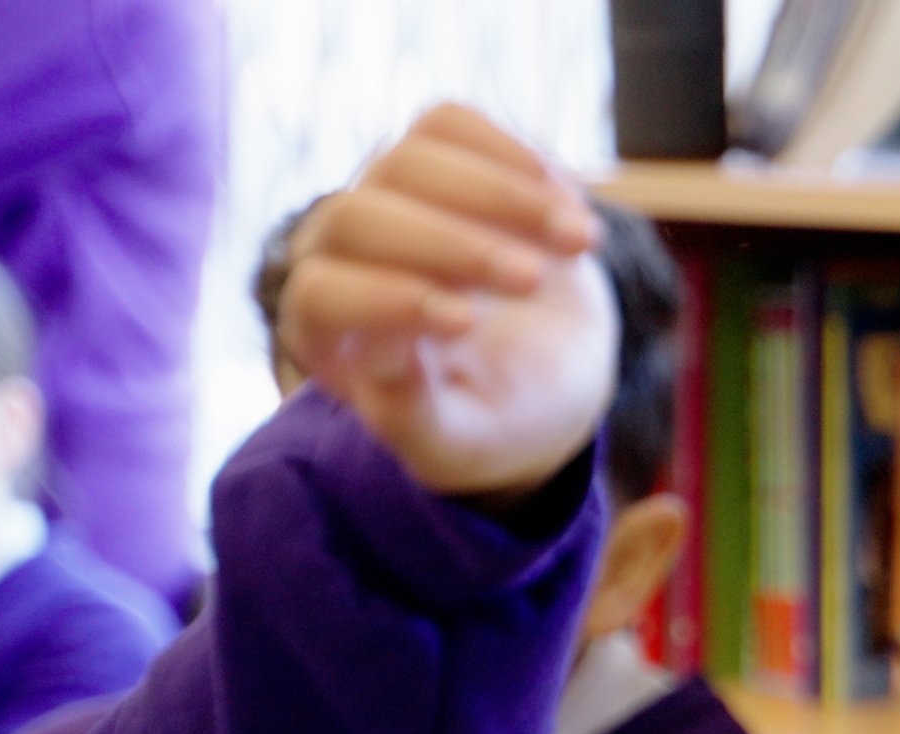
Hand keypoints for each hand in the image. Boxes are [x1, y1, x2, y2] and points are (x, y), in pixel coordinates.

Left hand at [274, 103, 611, 502]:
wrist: (548, 375)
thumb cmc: (491, 421)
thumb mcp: (456, 444)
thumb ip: (411, 414)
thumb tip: (385, 350)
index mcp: (322, 329)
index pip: (320, 294)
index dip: (386, 301)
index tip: (467, 325)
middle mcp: (337, 249)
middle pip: (360, 215)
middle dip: (450, 246)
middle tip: (530, 286)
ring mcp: (383, 191)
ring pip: (413, 156)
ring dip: (501, 196)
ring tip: (579, 245)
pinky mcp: (435, 152)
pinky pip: (453, 124)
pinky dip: (515, 157)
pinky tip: (570, 208)